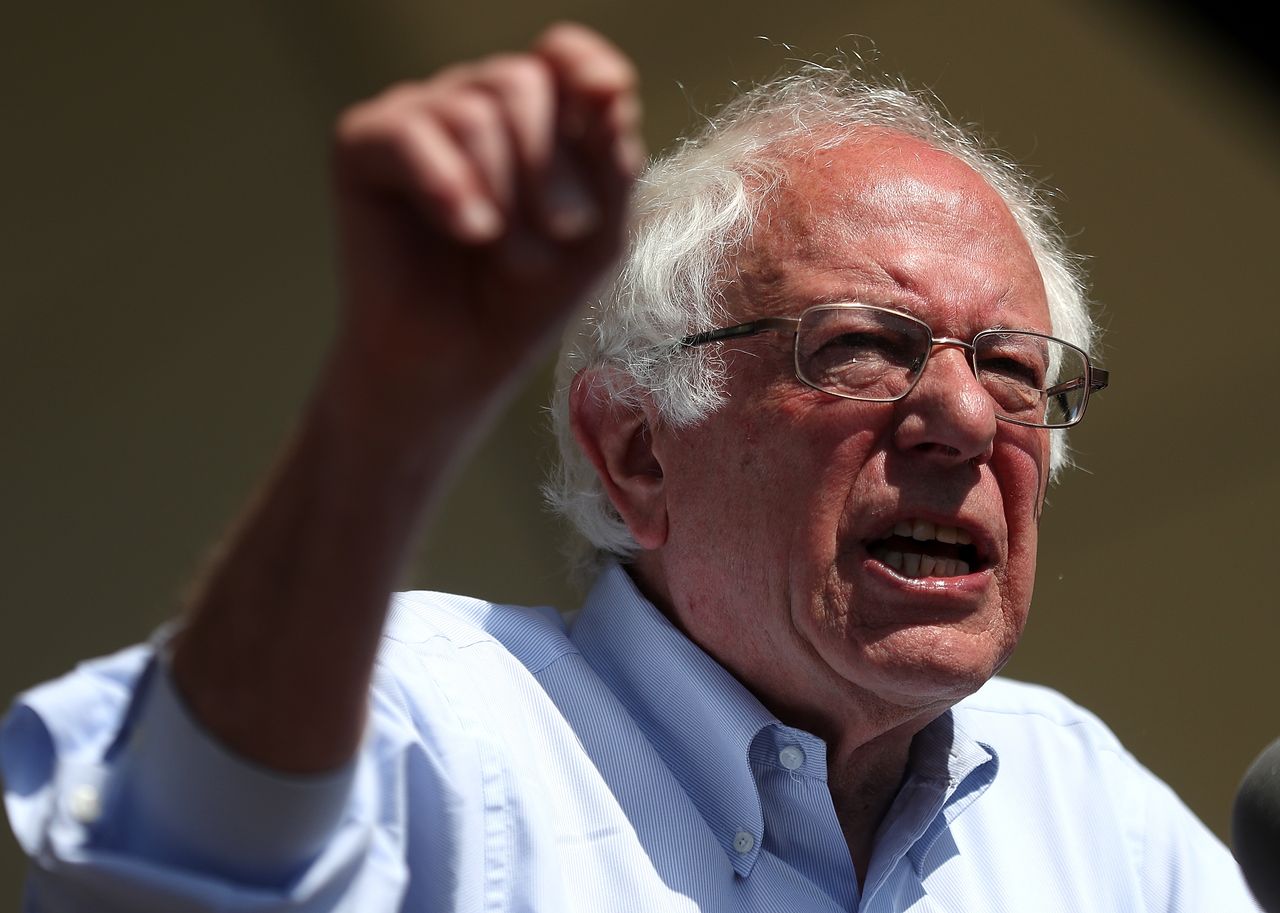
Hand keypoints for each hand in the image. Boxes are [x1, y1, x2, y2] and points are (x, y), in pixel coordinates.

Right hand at [328, 23, 642, 416]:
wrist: (456, 364)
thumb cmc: (527, 299)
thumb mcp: (596, 237)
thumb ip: (613, 164)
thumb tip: (613, 89)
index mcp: (534, 114)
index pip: (561, 53)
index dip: (587, 67)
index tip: (609, 103)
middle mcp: (472, 100)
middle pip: (521, 82)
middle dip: (552, 167)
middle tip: (565, 233)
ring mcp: (415, 117)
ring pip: (472, 112)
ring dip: (508, 193)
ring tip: (514, 257)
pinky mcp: (361, 146)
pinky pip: (408, 134)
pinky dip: (447, 184)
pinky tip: (470, 230)